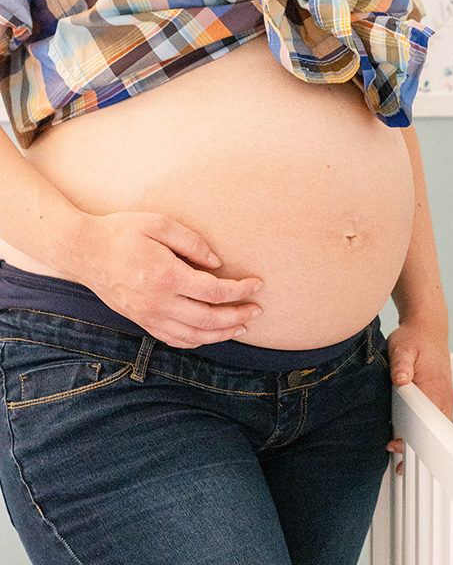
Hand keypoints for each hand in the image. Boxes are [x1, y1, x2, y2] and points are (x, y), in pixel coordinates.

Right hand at [78, 211, 263, 347]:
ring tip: (242, 325)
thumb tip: (217, 264)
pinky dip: (198, 340)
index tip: (257, 284)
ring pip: (195, 336)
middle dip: (239, 316)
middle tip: (257, 309)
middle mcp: (159, 303)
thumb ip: (192, 242)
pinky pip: (175, 339)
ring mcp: (149, 316)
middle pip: (210, 320)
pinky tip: (212, 333)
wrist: (83, 251)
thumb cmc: (122, 231)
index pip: (215, 292)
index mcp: (167, 276)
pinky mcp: (142, 321)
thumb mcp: (159, 224)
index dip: (241, 290)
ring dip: (223, 333)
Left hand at [385, 319, 452, 473]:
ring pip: (438, 430)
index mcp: (435, 389)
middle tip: (400, 463)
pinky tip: (412, 440)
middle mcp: (443, 397)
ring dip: (424, 445)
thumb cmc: (415, 339)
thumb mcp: (402, 348)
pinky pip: (436, 422)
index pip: (429, 423)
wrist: (428, 329)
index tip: (397, 445)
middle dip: (419, 451)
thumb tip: (400, 379)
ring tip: (404, 461)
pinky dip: (426, 434)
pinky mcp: (440, 399)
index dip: (413, 438)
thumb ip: (401, 364)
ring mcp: (444, 399)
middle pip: (437, 433)